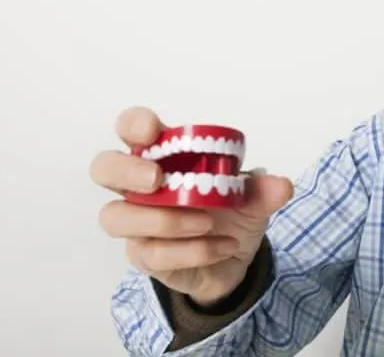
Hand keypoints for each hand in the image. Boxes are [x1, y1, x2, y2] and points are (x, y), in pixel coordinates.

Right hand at [91, 107, 293, 305]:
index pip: (130, 129)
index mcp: (163, 158)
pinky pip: (154, 254)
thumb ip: (263, 189)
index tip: (152, 130)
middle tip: (157, 179)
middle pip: (103, 169)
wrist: (234, 259)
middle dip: (125, 171)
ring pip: (115, 217)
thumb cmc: (231, 213)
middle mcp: (140, 188)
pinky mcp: (145, 256)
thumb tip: (281, 186)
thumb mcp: (254, 198)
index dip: (133, 124)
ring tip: (208, 223)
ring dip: (164, 220)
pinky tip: (223, 246)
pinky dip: (193, 251)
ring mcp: (136, 223)